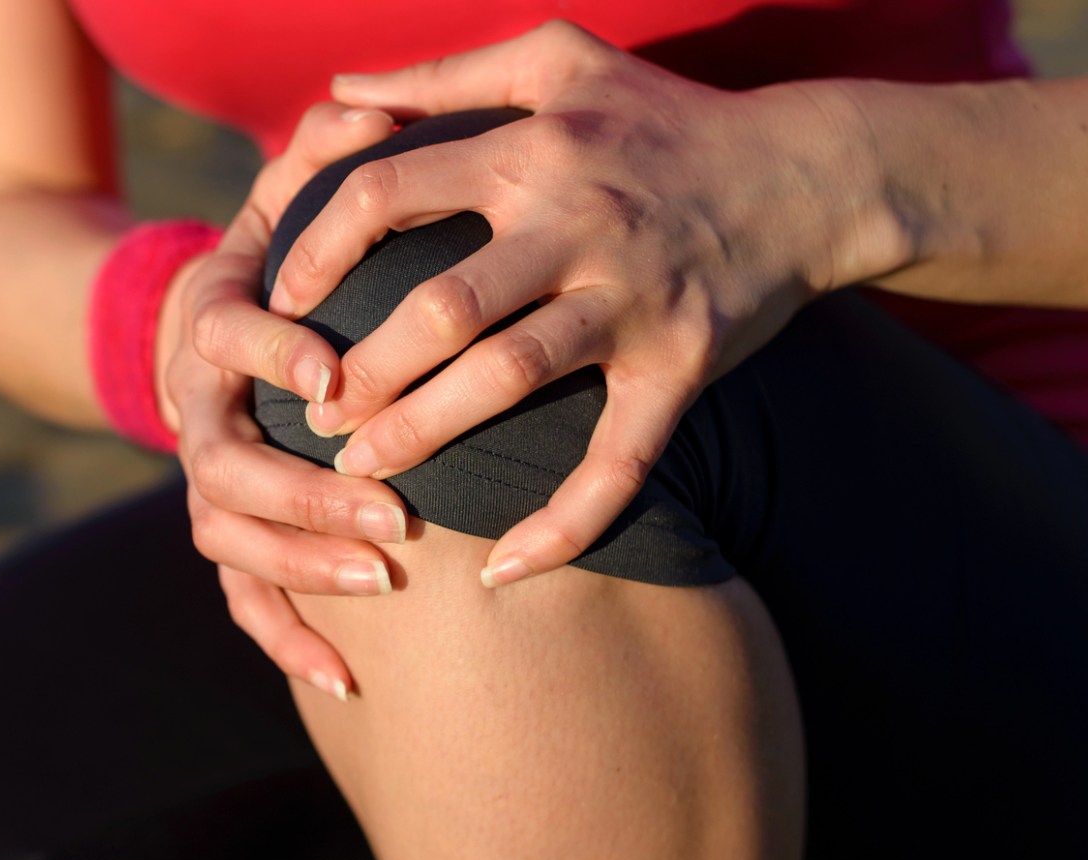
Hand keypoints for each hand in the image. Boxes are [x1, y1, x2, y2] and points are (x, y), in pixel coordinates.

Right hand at [163, 102, 415, 701]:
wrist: (208, 324)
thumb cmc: (279, 256)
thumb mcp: (289, 197)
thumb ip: (321, 159)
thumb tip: (356, 107)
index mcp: (209, 320)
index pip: (222, 335)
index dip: (270, 354)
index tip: (332, 375)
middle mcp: (194, 407)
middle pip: (220, 466)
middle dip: (306, 496)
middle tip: (395, 520)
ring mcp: (204, 477)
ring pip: (226, 538)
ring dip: (299, 566)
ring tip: (382, 586)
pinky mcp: (226, 531)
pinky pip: (241, 598)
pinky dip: (286, 638)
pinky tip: (348, 679)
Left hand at [265, 20, 866, 586]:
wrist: (812, 172)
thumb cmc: (667, 117)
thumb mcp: (559, 56)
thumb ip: (442, 72)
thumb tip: (340, 85)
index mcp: (530, 151)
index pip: (388, 193)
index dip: (318, 251)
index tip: (280, 302)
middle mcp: (576, 225)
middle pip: (441, 304)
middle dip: (361, 368)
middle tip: (310, 414)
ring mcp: (633, 301)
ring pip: (510, 378)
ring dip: (425, 433)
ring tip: (360, 471)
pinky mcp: (684, 365)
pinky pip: (620, 461)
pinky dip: (564, 523)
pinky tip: (502, 570)